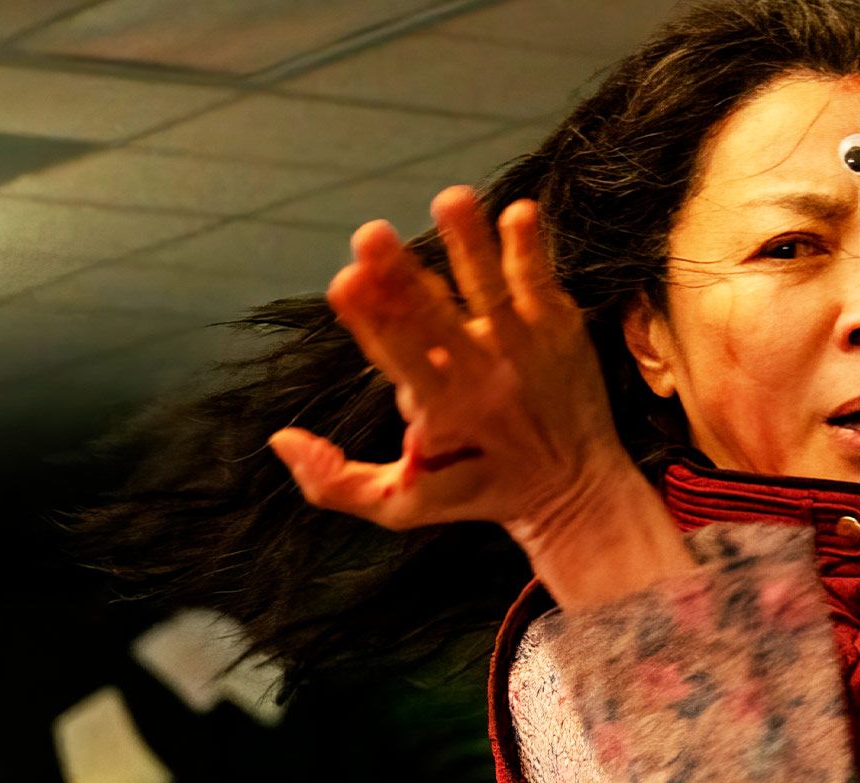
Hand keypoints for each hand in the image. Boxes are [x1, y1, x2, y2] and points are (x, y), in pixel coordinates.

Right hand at [269, 187, 629, 538]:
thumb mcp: (402, 505)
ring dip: (469, 244)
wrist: (579, 494)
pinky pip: (541, 285)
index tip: (343, 284)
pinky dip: (530, 249)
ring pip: (490, 292)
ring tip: (452, 199)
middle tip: (371, 234)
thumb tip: (280, 439)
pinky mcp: (560, 332)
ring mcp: (525, 351)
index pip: (395, 359)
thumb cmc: (479, 491)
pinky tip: (521, 212)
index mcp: (440, 415)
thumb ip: (337, 482)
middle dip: (400, 277)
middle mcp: (481, 379)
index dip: (369, 322)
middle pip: (432, 320)